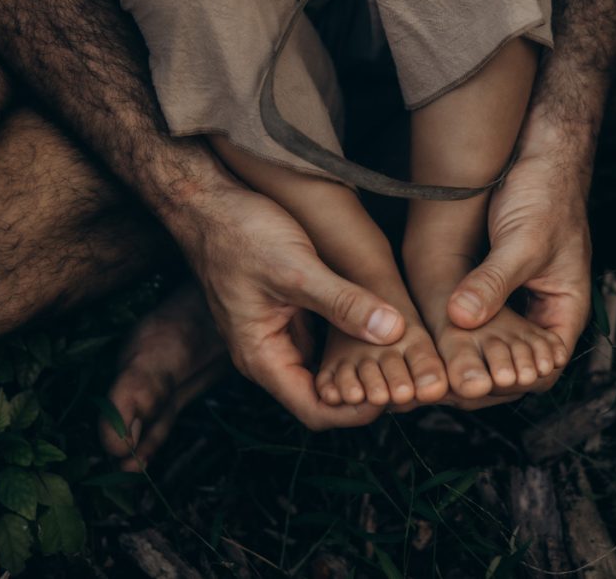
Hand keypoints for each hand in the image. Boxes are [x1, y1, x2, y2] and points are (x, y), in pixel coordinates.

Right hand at [180, 185, 405, 428]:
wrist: (208, 203)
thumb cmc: (241, 233)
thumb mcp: (296, 268)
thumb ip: (343, 302)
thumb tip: (393, 331)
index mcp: (262, 358)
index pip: (315, 411)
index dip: (358, 412)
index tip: (396, 395)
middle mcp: (269, 355)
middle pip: (324, 395)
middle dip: (366, 391)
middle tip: (408, 380)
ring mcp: (277, 335)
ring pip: (325, 367)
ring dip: (360, 367)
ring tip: (402, 360)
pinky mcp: (287, 314)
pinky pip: (322, 340)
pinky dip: (350, 341)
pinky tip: (381, 327)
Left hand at [443, 105, 594, 405]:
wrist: (540, 153)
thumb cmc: (546, 194)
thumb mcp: (523, 242)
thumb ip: (493, 282)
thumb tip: (460, 319)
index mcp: (563, 313)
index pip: (540, 371)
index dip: (506, 386)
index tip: (467, 388)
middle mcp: (538, 315)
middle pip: (508, 368)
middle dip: (474, 382)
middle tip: (429, 390)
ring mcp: (512, 303)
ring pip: (485, 349)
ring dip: (458, 363)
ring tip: (419, 377)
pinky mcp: (487, 288)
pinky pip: (470, 323)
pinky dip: (450, 336)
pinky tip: (419, 342)